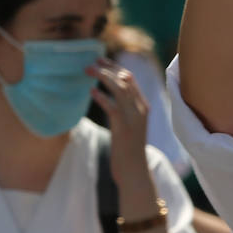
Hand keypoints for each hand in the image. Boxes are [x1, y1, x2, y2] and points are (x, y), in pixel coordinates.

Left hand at [90, 59, 151, 188]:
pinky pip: (112, 106)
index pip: (130, 79)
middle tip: (91, 63)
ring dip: (103, 77)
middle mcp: (140, 109)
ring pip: (120, 88)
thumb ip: (123, 110)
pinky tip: (91, 92)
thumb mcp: (128, 126)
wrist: (134, 172)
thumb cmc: (128, 150)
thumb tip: (107, 97)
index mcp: (143, 106)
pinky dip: (101, 96)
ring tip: (89, 72)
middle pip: (126, 79)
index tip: (100, 61)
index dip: (115, 67)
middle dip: (108, 68)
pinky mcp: (124, 128)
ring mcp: (133, 118)